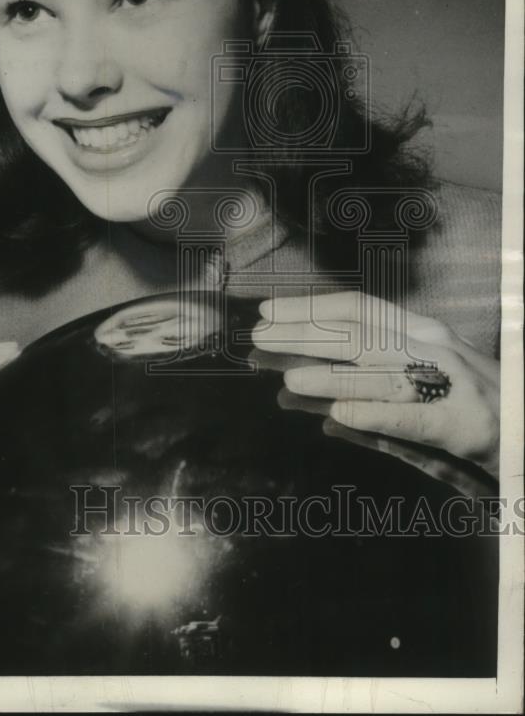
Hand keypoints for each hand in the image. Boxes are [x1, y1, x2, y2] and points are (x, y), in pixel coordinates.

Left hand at [252, 292, 498, 482]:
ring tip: (287, 378)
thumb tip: (312, 404)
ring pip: (378, 372)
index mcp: (420, 331)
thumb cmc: (471, 403)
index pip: (358, 309)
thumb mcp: (422, 381)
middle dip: (304, 332)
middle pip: (358, 334)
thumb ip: (369, 387)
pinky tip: (338, 415)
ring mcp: (447, 382)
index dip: (310, 307)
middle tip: (259, 337)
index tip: (268, 310)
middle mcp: (431, 347)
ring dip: (330, 374)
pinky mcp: (460, 422)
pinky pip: (409, 416)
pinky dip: (372, 413)